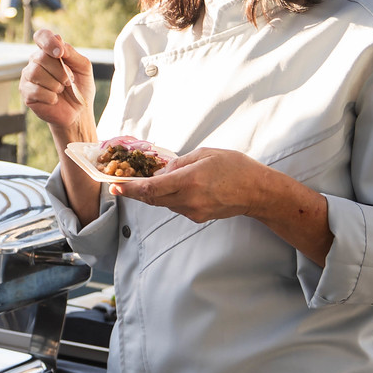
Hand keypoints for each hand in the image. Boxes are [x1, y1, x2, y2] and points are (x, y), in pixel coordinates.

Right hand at [20, 28, 95, 142]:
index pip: (41, 36)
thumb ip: (72, 53)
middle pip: (41, 57)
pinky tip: (55, 99)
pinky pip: (34, 90)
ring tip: (61, 90)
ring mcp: (28, 77)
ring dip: (55, 84)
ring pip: (36, 72)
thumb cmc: (80, 87)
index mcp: (49, 52)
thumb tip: (59, 41)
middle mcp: (36, 61)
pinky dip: (50, 96)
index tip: (60, 53)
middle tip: (69, 81)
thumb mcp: (83, 67)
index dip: (48, 41)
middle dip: (60, 71)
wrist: (78, 112)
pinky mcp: (26, 92)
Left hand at [106, 148, 267, 222]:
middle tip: (121, 184)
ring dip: (155, 193)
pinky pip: (176, 206)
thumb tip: (159, 171)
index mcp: (189, 181)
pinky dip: (170, 197)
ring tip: (155, 180)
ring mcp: (193, 212)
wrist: (257, 192)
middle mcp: (189, 200)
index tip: (115, 187)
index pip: (152, 189)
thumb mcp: (204, 155)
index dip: (131, 189)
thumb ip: (179, 164)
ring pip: (163, 203)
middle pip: (152, 200)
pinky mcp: (197, 218)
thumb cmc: (234, 167)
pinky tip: (177, 187)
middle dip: (136, 192)